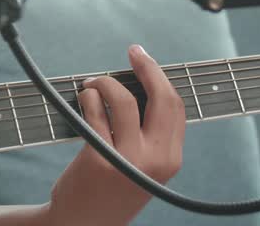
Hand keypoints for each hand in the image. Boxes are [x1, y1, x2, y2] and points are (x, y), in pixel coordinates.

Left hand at [46, 44, 185, 225]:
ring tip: (93, 84)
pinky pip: (95, 112)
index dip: (161, 76)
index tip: (146, 59)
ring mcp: (126, 159)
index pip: (175, 106)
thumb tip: (140, 84)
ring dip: (104, 82)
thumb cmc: (112, 189)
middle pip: (160, 97)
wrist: (83, 222)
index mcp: (170, 160)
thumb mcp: (144, 167)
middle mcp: (154, 160)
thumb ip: (150, 135)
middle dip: (147, 67)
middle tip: (133, 51)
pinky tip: (83, 96)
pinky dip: (87, 96)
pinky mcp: (98, 157)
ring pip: (122, 99)